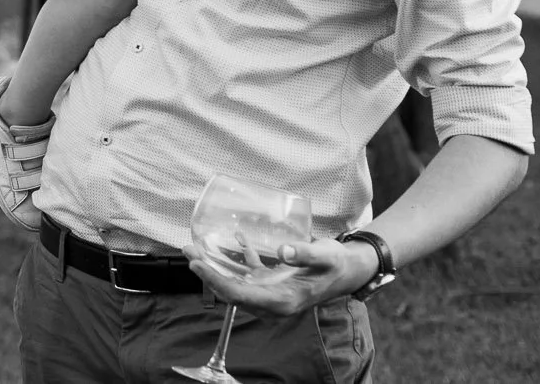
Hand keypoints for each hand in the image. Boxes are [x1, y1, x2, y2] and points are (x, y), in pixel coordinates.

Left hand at [186, 236, 377, 316]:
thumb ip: (305, 253)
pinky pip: (249, 272)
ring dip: (215, 267)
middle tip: (188, 251)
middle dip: (207, 273)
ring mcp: (270, 292)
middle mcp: (272, 301)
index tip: (198, 265)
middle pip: (232, 291)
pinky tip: (235, 239)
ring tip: (194, 248)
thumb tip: (284, 251)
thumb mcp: (325, 256)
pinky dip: (238, 257)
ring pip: (235, 283)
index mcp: (283, 301)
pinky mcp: (272, 282)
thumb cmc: (338, 264)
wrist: (351, 270)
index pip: (240, 296)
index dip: (216, 281)